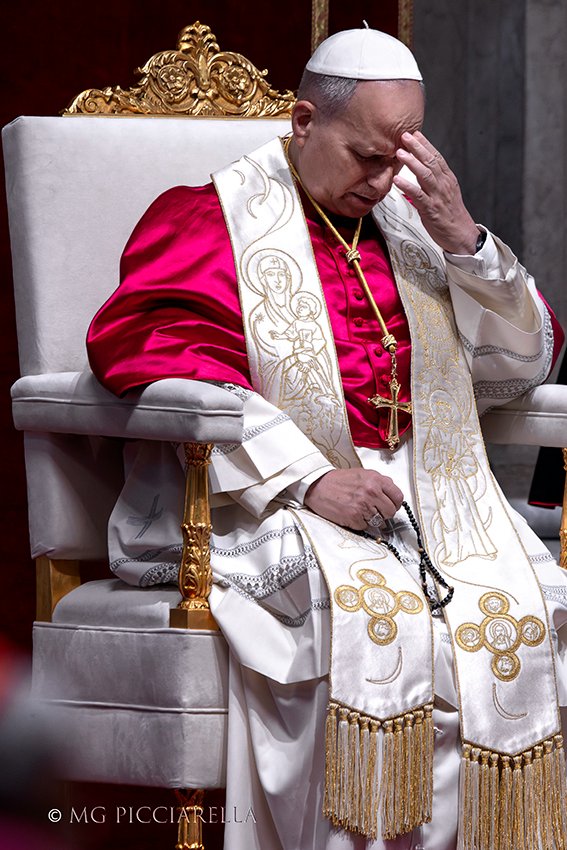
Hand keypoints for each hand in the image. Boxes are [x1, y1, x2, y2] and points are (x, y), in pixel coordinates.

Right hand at [304, 468, 402, 530]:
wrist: (317, 485)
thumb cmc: (338, 480)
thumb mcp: (362, 474)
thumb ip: (379, 483)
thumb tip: (391, 495)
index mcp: (376, 479)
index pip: (398, 497)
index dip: (395, 503)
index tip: (390, 505)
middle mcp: (371, 492)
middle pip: (391, 512)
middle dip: (384, 513)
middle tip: (374, 510)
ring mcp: (363, 506)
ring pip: (379, 521)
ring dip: (372, 519)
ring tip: (360, 511)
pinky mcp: (354, 517)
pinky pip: (365, 526)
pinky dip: (360, 523)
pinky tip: (352, 514)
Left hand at [393, 131, 479, 254]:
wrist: (461, 235)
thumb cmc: (450, 215)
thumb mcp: (444, 193)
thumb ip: (433, 181)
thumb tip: (419, 171)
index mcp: (447, 179)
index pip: (436, 157)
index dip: (425, 144)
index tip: (415, 133)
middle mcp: (444, 185)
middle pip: (430, 161)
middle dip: (417, 147)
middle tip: (404, 136)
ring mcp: (438, 196)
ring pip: (425, 175)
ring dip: (412, 162)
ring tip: (399, 153)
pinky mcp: (431, 210)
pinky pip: (418, 195)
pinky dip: (407, 186)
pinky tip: (397, 180)